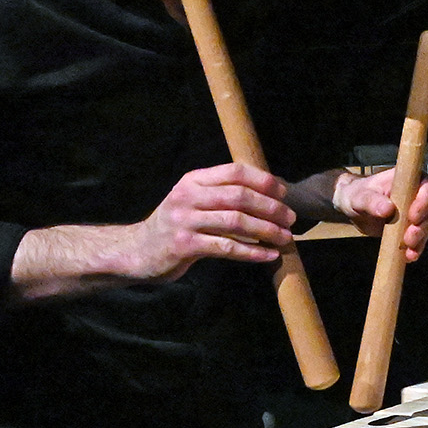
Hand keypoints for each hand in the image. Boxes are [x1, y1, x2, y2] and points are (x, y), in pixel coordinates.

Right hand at [121, 162, 297, 279]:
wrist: (137, 251)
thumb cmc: (175, 225)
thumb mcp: (193, 200)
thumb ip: (220, 193)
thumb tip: (268, 195)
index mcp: (194, 180)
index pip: (235, 172)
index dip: (264, 180)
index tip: (283, 193)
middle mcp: (188, 196)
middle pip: (240, 196)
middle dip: (271, 207)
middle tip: (291, 218)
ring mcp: (185, 221)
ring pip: (236, 222)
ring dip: (267, 230)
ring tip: (285, 238)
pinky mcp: (184, 246)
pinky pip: (226, 247)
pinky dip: (252, 252)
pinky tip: (268, 255)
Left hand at [332, 168, 427, 261]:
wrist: (353, 208)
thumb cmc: (356, 195)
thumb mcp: (359, 197)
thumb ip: (372, 201)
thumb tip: (387, 209)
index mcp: (407, 181)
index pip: (425, 187)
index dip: (424, 201)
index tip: (413, 215)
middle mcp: (416, 195)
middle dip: (421, 225)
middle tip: (409, 237)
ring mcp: (415, 213)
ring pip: (425, 226)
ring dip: (419, 239)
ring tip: (409, 251)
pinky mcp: (410, 228)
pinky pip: (418, 239)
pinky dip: (415, 249)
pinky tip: (409, 257)